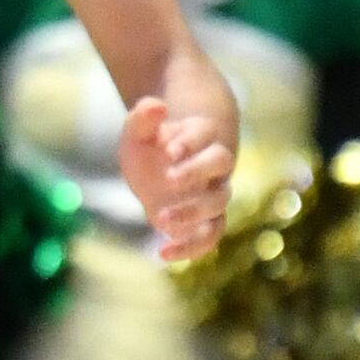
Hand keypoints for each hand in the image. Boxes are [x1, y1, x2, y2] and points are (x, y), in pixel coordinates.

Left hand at [126, 64, 237, 262]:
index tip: (168, 150)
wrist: (157, 168)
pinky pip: (211, 236)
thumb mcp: (137, 131)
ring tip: (160, 217)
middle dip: (196, 171)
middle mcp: (214, 165)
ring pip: (219, 202)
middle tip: (169, 179)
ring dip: (193, 211)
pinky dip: (191, 247)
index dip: (190, 141)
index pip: (206, 133)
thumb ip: (143, 118)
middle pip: (221, 162)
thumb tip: (157, 107)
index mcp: (201, 136)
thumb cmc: (150, 146)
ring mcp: (214, 194)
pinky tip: (163, 253)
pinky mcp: (206, 221)